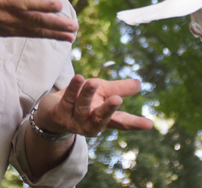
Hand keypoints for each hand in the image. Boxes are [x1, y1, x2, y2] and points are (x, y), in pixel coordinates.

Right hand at [0, 0, 77, 41]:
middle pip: (23, 2)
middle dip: (41, 4)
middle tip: (58, 4)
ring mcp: (9, 17)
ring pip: (33, 22)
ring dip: (55, 25)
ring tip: (74, 27)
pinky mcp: (15, 30)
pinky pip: (37, 33)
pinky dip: (54, 36)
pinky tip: (70, 37)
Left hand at [33, 75, 153, 136]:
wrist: (51, 111)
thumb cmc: (81, 100)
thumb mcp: (102, 92)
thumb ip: (119, 89)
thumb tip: (140, 84)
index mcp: (103, 119)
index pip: (121, 122)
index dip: (135, 123)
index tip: (149, 124)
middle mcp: (90, 124)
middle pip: (100, 119)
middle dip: (108, 110)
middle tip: (117, 100)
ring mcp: (74, 121)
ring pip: (82, 107)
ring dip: (87, 94)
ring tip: (93, 82)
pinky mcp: (59, 114)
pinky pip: (67, 100)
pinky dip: (73, 89)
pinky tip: (78, 78)